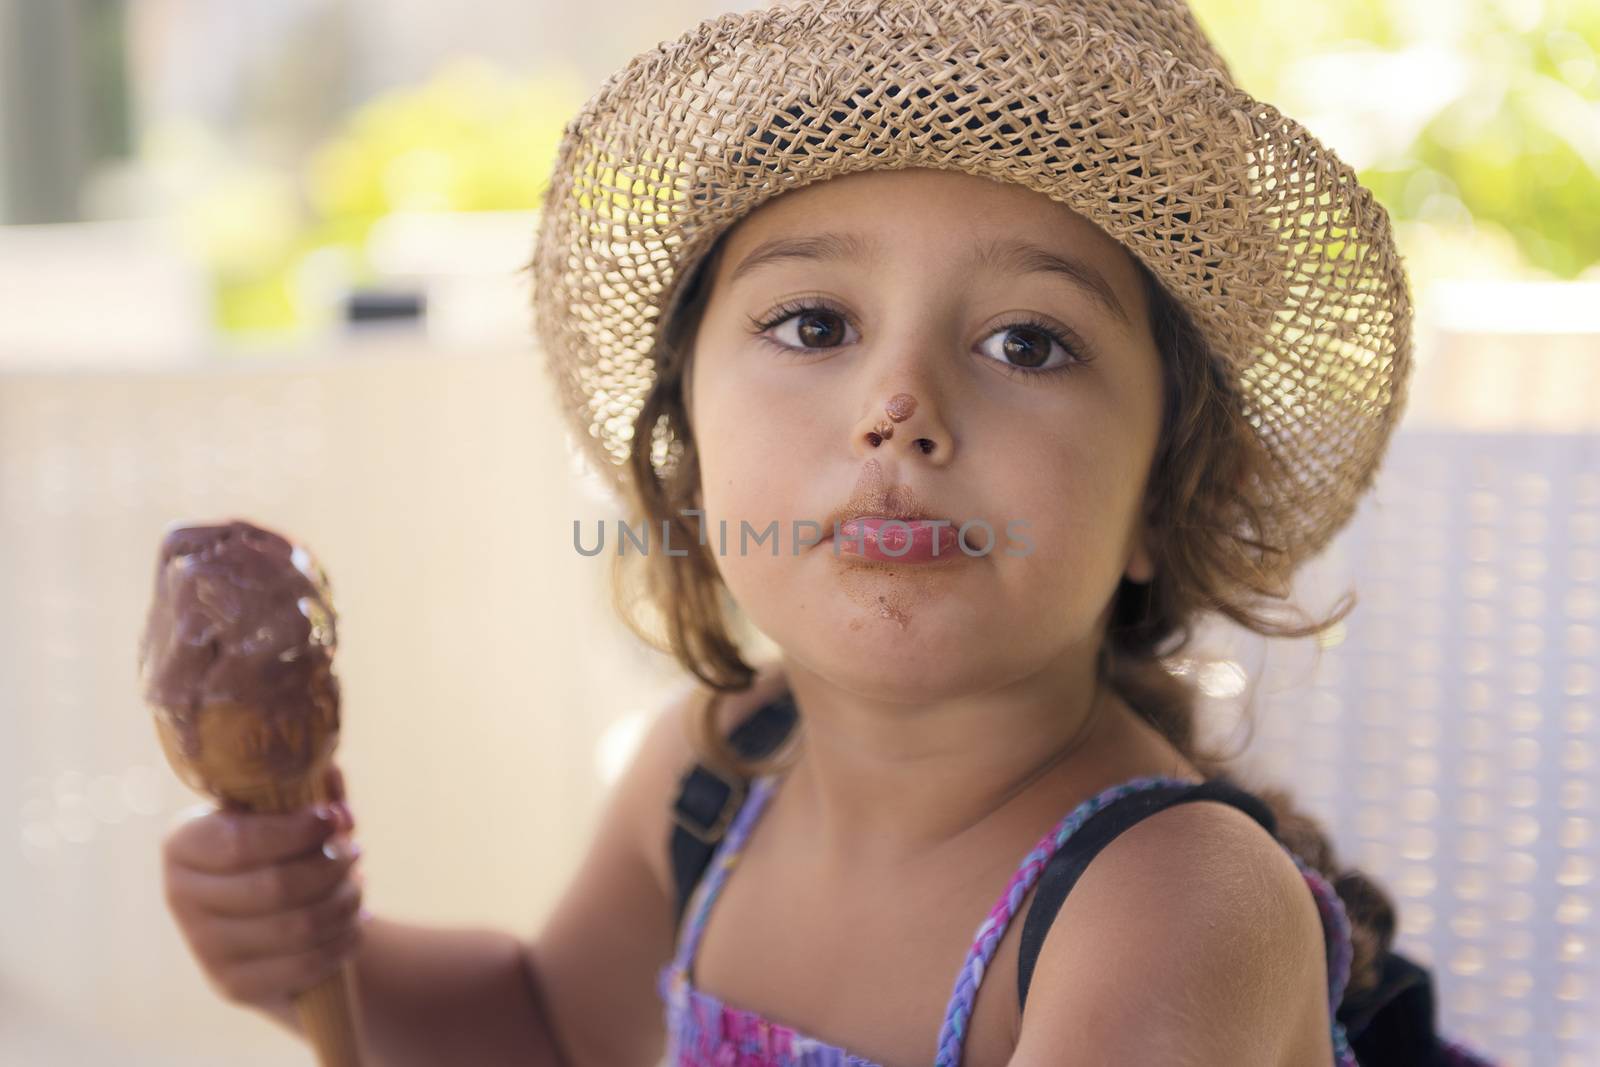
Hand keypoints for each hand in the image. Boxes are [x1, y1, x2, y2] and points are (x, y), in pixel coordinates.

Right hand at [161, 763, 367, 1014]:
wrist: (272, 916)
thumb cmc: (282, 847)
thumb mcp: (293, 811)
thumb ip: (311, 788)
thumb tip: (332, 780)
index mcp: (184, 843)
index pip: (239, 843)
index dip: (296, 831)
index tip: (334, 819)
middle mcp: (181, 896)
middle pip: (274, 887)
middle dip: (331, 867)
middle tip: (356, 852)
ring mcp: (204, 947)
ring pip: (295, 927)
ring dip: (343, 902)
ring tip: (358, 884)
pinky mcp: (233, 985)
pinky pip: (303, 966)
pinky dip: (342, 939)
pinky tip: (356, 921)